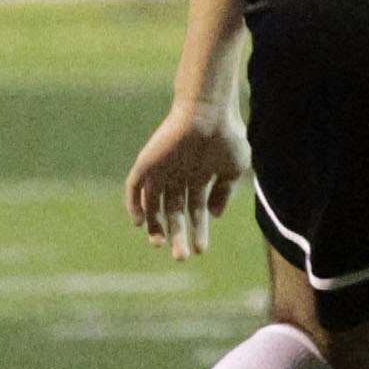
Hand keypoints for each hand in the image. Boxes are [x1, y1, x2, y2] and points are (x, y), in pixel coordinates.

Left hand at [125, 103, 247, 259]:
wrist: (209, 112)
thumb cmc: (227, 136)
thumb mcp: (234, 168)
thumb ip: (223, 191)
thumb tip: (214, 215)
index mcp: (200, 177)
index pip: (196, 211)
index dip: (198, 231)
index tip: (201, 250)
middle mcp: (180, 175)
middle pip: (175, 212)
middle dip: (178, 235)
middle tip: (181, 257)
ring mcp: (162, 169)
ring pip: (154, 204)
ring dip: (155, 225)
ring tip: (160, 244)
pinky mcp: (147, 162)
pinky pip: (135, 187)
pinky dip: (134, 204)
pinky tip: (140, 222)